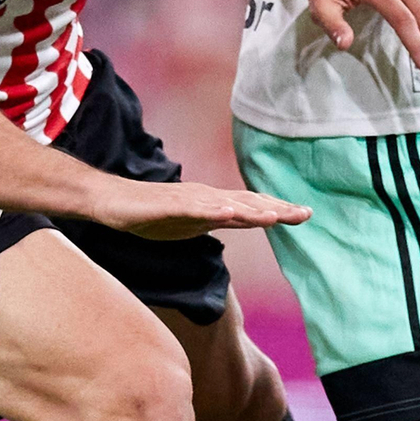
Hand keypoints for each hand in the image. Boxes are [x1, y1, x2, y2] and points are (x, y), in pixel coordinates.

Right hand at [93, 178, 310, 239]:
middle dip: (278, 209)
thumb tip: (241, 220)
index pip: (252, 207)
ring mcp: (188, 200)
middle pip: (247, 203)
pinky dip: (212, 211)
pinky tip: (228, 214)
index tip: (306, 214)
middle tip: (306, 213)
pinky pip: (193, 209)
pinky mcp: (168, 206)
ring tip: (277, 217)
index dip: (279, 210)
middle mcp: (206, 197)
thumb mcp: (192, 223)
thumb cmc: (151, 213)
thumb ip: (216, 221)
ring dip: (252, 210)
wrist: (112, 202)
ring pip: (226, 205)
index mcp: (213, 203)